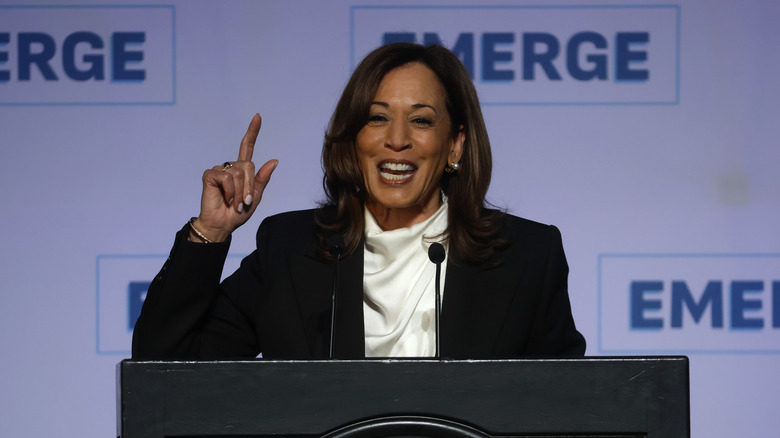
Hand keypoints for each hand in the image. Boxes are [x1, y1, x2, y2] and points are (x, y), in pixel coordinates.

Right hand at [193, 114, 277, 241]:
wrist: (223, 224)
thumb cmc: (238, 212)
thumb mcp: (255, 196)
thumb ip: (262, 179)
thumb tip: (274, 160)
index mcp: (243, 170)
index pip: (247, 147)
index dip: (252, 132)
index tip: (258, 116)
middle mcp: (231, 167)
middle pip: (248, 165)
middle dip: (249, 186)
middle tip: (244, 202)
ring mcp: (220, 170)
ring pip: (238, 173)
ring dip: (240, 192)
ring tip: (235, 203)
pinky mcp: (210, 175)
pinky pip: (226, 178)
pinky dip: (229, 191)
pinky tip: (225, 198)